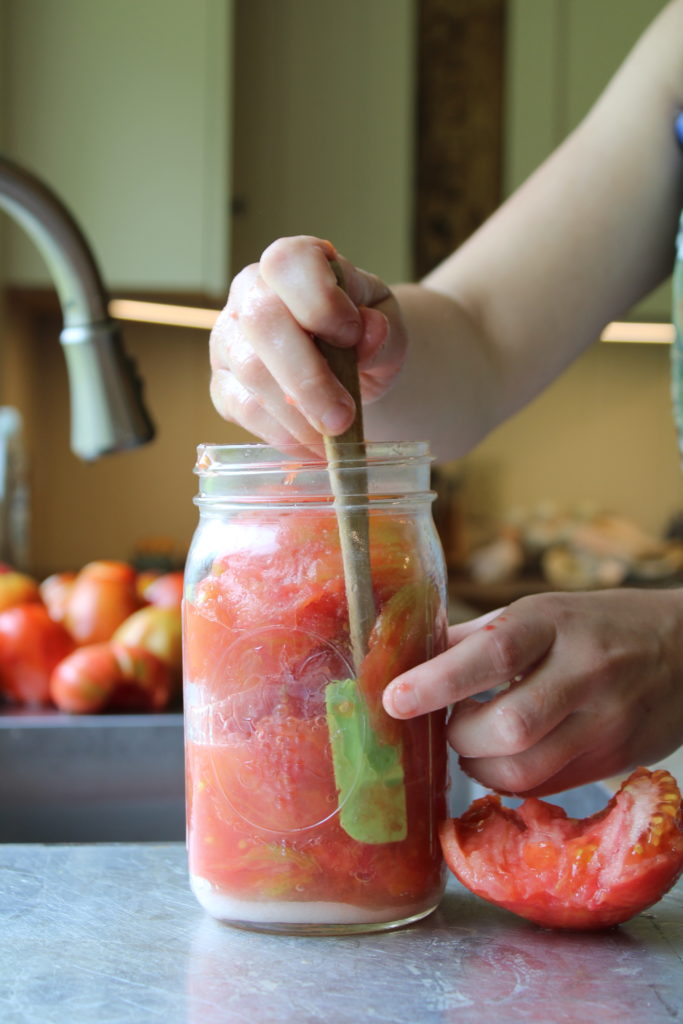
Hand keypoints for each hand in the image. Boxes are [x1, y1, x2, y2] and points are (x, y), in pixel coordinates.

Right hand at [209, 235, 408, 447]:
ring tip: (334, 436)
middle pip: (262, 323)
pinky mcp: (224, 386)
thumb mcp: (386, 323)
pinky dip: (282, 434)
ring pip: (250, 372)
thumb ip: (383, 327)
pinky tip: (312, 445)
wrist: (350, 365)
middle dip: (306, 377)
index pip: (287, 263)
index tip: (352, 333)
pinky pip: (243, 410)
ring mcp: (229, 341)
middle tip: (342, 417)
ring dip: (296, 413)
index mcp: (293, 264)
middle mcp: (250, 295)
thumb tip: (370, 331)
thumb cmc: (363, 333)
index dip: (318, 299)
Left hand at [382, 588, 682, 795]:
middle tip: (445, 724)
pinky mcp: (614, 760)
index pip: (492, 653)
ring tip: (471, 744)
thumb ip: (480, 636)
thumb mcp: (543, 612)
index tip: (394, 697)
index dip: (438, 680)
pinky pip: (545, 786)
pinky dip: (509, 779)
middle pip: (507, 727)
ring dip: (478, 766)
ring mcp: (604, 722)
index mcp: (554, 623)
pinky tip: (503, 758)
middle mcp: (583, 672)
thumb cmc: (599, 624)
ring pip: (525, 769)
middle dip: (458, 736)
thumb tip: (411, 655)